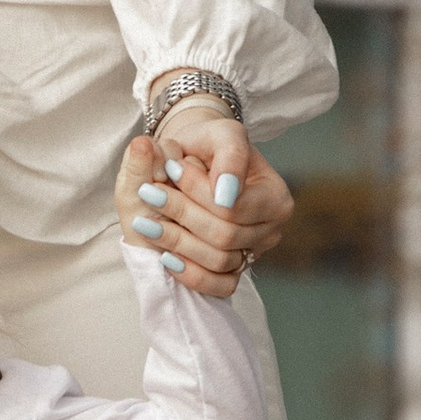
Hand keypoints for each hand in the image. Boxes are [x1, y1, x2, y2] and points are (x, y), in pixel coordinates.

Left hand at [116, 100, 292, 302]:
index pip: (233, 205)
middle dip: (181, 213)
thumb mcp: (223, 134)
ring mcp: (254, 253)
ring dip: (177, 241)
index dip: (198, 190)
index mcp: (276, 197)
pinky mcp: (235, 272)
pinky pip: (217, 285)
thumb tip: (226, 194)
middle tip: (146, 193)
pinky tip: (165, 256)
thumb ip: (230, 157)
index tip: (169, 169)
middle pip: (225, 234)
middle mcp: (271, 230)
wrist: (196, 159)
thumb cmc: (210, 143)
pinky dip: (189, 273)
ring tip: (144, 222)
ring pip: (218, 260)